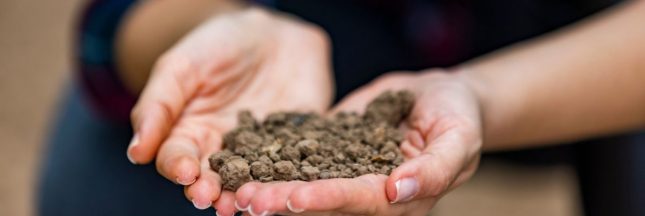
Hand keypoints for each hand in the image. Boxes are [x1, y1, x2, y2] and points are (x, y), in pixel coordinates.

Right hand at [125, 7, 332, 215]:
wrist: (269, 33)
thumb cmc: (216, 46)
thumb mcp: (181, 66)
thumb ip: (158, 106)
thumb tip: (136, 153)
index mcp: (189, 134)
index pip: (177, 159)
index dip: (178, 167)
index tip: (184, 171)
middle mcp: (223, 150)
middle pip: (213, 179)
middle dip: (209, 190)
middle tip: (210, 198)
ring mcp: (260, 151)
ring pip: (251, 181)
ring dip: (247, 194)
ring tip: (245, 202)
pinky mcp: (294, 145)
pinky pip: (292, 165)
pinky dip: (289, 177)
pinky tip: (287, 185)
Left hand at [233, 71, 481, 215]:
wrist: (439, 95)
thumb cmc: (458, 117)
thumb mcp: (459, 139)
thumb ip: (436, 169)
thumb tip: (399, 191)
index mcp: (398, 198)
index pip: (357, 201)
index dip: (325, 200)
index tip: (293, 197)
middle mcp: (366, 192)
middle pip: (322, 200)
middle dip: (284, 201)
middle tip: (248, 198)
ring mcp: (346, 172)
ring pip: (304, 181)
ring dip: (271, 185)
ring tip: (236, 185)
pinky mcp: (331, 150)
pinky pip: (301, 156)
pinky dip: (273, 158)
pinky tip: (244, 156)